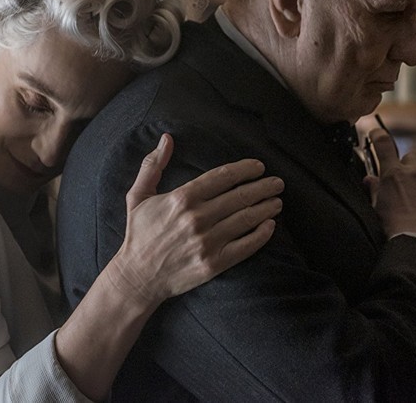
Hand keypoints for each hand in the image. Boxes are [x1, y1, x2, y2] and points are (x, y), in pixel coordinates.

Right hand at [108, 134, 282, 309]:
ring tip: (277, 201)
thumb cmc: (139, 234)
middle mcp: (197, 218)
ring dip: (267, 208)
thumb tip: (166, 138)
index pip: (223, 176)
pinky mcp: (213, 264)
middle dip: (264, 186)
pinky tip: (270, 226)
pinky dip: (262, 234)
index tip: (259, 167)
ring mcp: (207, 242)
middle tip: (278, 183)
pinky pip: (246, 246)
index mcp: (182, 198)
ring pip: (247, 219)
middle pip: (240, 196)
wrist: (137, 277)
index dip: (245, 169)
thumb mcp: (138, 196)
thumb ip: (152, 165)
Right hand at [364, 128, 415, 259]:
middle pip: (413, 158)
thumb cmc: (391, 229)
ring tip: (409, 217)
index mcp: (395, 175)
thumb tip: (370, 181)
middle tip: (398, 180)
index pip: (384, 145)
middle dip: (407, 165)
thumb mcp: (375, 208)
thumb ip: (374, 190)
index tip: (375, 133)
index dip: (378, 137)